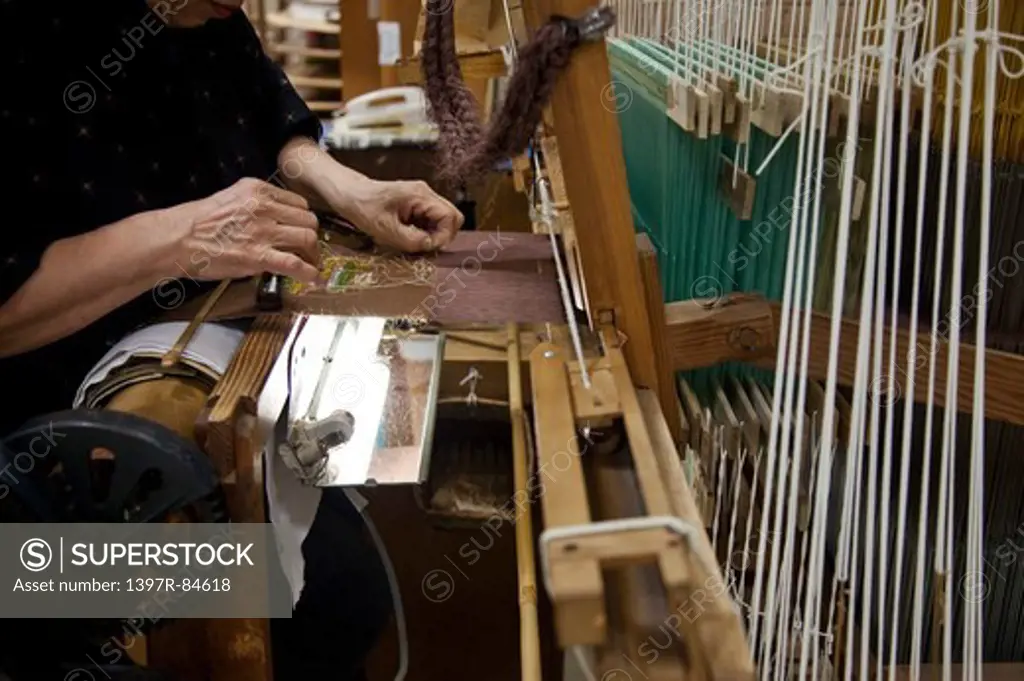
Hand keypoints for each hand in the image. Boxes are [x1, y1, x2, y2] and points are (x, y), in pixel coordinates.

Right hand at [167, 177, 320, 282]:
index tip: (301, 229)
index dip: (302, 219)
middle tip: (308, 249)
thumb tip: (274, 219)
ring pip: (308, 238)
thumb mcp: (229, 199)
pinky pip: (295, 263)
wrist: (177, 239)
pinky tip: (312, 277)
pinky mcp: (259, 255)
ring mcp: (263, 231)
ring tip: (310, 263)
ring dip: (313, 253)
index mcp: (257, 191)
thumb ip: (255, 205)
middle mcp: (264, 207)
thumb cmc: (197, 223)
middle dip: (311, 235)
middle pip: (308, 220)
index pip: (297, 202)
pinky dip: (309, 272)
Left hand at [344, 180, 463, 252]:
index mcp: (420, 195)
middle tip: (423, 246)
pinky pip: (431, 221)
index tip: (426, 247)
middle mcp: (426, 194)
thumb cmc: (363, 207)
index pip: (450, 216)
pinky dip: (424, 232)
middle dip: (442, 236)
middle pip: (452, 217)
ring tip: (412, 241)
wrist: (349, 194)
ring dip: (432, 235)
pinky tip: (408, 235)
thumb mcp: (386, 229)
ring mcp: (422, 198)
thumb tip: (430, 246)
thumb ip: (412, 240)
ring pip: (442, 221)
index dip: (443, 236)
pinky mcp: (417, 204)